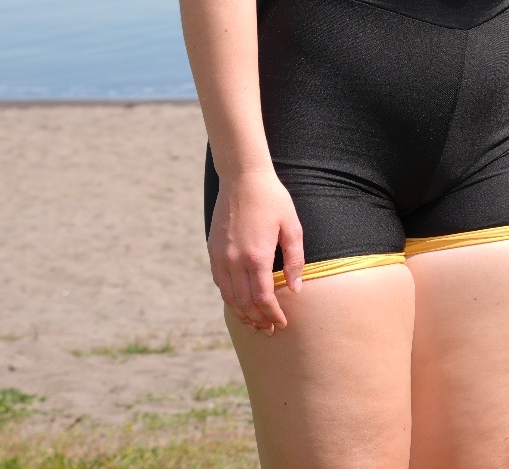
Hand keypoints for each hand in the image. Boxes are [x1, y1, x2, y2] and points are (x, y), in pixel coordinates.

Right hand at [207, 167, 303, 332]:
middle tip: (270, 329)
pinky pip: (219, 282)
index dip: (272, 314)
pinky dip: (229, 297)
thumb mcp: (291, 227)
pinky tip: (240, 302)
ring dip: (242, 313)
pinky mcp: (213, 250)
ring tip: (255, 322)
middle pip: (244, 303)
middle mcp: (234, 261)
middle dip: (258, 319)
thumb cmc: (273, 200)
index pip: (263, 298)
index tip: (282, 324)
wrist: (242, 179)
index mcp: (257, 257)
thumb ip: (294, 260)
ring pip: (229, 296)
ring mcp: (220, 256)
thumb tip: (295, 289)